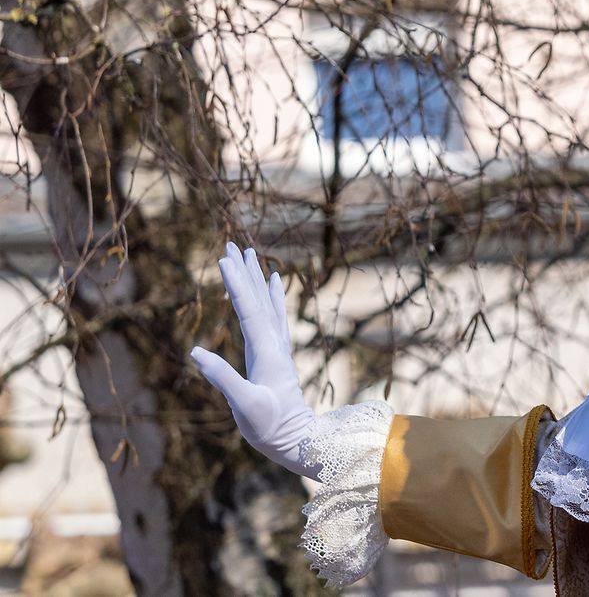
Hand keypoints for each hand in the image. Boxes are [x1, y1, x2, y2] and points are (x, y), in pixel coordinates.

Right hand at [191, 243, 317, 478]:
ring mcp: (277, 347)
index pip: (249, 310)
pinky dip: (273, 296)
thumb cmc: (271, 427)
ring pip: (267, 304)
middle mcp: (274, 343)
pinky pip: (275, 316)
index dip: (236, 285)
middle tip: (233, 244)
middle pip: (258, 299)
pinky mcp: (277, 354)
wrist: (297, 438)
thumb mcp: (245, 405)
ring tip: (251, 253)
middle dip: (244, 272)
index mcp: (266, 352)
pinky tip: (275, 282)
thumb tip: (196, 352)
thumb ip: (223, 378)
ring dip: (257, 278)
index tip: (224, 260)